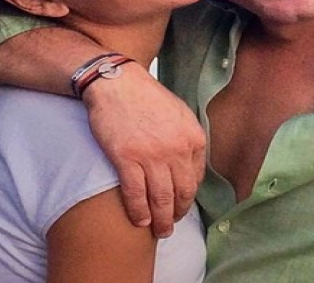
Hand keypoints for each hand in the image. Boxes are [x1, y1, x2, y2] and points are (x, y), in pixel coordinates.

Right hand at [82, 61, 205, 237]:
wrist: (117, 83)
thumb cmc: (147, 97)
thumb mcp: (180, 114)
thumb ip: (187, 140)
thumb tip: (189, 167)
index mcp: (193, 138)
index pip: (195, 179)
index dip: (187, 198)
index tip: (180, 207)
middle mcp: (176, 148)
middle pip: (180, 193)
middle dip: (176, 215)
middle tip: (170, 227)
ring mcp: (151, 154)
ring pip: (160, 198)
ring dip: (160, 220)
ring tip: (158, 230)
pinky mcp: (126, 157)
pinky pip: (135, 193)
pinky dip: (138, 211)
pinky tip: (139, 221)